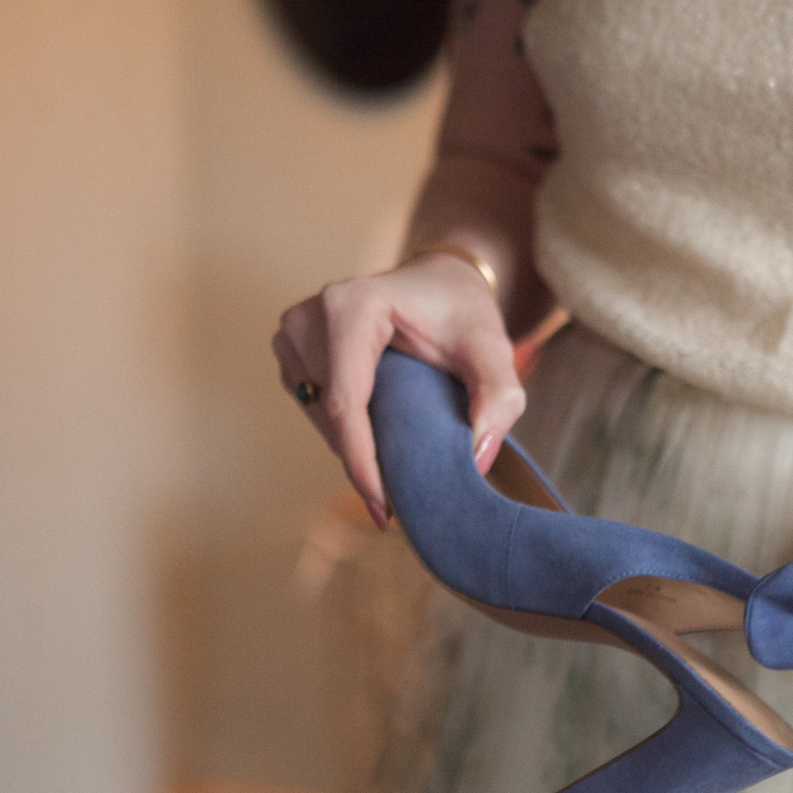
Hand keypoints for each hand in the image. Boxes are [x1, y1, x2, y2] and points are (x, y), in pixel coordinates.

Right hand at [272, 251, 525, 529]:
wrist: (439, 282)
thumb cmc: (463, 313)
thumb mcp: (493, 349)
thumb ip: (500, 397)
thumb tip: (476, 457)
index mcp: (352, 306)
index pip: (346, 404)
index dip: (362, 463)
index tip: (384, 510)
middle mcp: (311, 315)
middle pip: (331, 415)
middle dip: (364, 461)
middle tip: (401, 501)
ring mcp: (295, 332)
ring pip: (318, 416)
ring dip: (354, 447)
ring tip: (394, 469)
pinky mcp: (292, 349)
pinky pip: (314, 407)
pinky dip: (345, 430)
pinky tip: (377, 438)